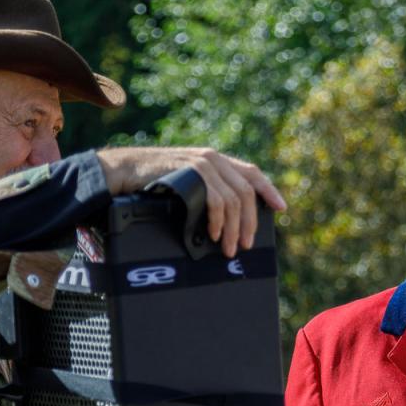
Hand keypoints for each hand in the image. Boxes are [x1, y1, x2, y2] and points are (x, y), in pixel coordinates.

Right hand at [95, 147, 286, 256]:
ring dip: (233, 228)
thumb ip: (208, 194)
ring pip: (233, 199)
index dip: (269, 190)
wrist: (123, 172)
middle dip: (249, 222)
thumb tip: (229, 223)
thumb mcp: (187, 185)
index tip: (282, 208)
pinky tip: (213, 233)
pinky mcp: (190, 172)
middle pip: (246, 192)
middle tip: (245, 245)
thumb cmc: (153, 184)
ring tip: (228, 247)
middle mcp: (213, 158)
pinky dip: (217, 220)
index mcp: (215, 160)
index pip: (251, 173)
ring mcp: (202, 163)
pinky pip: (215, 199)